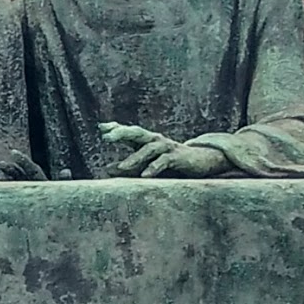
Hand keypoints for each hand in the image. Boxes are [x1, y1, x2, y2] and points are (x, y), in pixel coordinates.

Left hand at [102, 122, 234, 179]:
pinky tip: (145, 175)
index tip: (101, 128)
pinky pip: (164, 161)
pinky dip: (154, 168)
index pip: (129, 131)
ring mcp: (167, 147)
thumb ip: (128, 166)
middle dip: (122, 133)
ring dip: (134, 158)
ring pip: (148, 149)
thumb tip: (105, 170)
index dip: (116, 128)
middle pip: (137, 133)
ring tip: (121, 168)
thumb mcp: (147, 164)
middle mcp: (155, 140)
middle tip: (107, 137)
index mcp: (146, 140)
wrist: (201, 162)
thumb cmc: (171, 162)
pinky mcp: (177, 157)